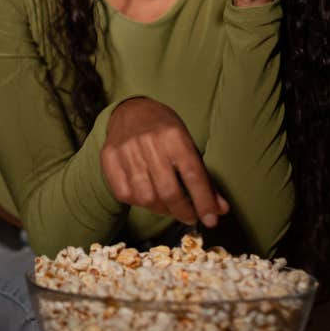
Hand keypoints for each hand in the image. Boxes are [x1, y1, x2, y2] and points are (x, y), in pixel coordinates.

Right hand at [100, 97, 229, 226]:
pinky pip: (124, 194)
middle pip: (168, 190)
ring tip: (169, 206)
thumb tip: (220, 210)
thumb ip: (203, 178)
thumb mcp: (188, 145)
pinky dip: (138, 202)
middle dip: (183, 211)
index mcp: (174, 135)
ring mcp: (126, 150)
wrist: (132, 110)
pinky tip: (147, 196)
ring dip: (161, 209)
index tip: (211, 220)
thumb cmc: (165, 130)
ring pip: (145, 197)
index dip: (203, 201)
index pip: (192, 174)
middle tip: (190, 217)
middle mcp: (149, 142)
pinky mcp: (109, 158)